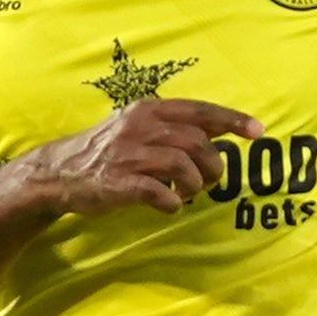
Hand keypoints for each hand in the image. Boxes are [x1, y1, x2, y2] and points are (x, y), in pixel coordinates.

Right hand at [5, 96, 258, 219]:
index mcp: (149, 109)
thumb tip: (219, 131)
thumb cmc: (107, 150)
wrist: (58, 172)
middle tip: (210, 181)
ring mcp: (128, 155)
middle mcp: (139, 127)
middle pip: (197, 142)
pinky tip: (168, 206)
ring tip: (188, 193)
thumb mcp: (138, 126)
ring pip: (182, 166)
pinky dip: (172, 203)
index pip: (200, 111)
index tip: (257, 133)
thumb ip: (175, 127)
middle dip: (213, 165)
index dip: (232, 120)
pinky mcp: (118, 183)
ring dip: (195, 185)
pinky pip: (158, 194)